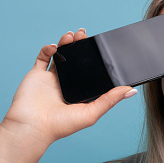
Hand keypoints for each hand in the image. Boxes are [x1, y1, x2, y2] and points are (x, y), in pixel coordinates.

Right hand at [1, 29, 136, 147]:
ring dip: (66, 43)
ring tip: (72, 35)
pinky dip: (48, 49)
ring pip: (61, 55)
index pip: (91, 70)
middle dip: (80, 45)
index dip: (95, 58)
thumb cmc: (62, 125)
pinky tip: (55, 46)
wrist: (32, 127)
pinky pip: (42, 58)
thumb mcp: (92, 113)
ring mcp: (52, 79)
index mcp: (80, 91)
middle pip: (76, 59)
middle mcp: (67, 83)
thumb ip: (110, 99)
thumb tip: (132, 90)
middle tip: (85, 34)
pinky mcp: (37, 75)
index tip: (101, 46)